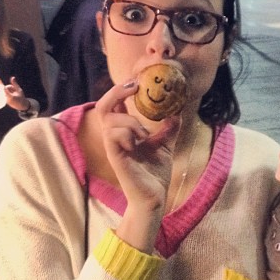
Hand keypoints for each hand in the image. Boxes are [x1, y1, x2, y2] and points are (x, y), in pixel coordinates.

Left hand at [0, 77, 27, 111]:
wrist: (22, 106)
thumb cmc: (21, 97)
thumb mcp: (19, 90)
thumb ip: (15, 84)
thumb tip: (12, 77)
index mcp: (10, 96)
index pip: (4, 88)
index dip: (0, 83)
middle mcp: (6, 99)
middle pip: (5, 88)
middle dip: (10, 87)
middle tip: (15, 89)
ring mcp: (4, 100)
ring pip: (4, 91)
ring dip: (8, 90)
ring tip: (14, 93)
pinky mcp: (4, 101)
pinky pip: (3, 93)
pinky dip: (7, 92)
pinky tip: (12, 95)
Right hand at [95, 80, 181, 251]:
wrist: (155, 198)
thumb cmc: (155, 174)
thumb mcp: (165, 146)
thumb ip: (168, 130)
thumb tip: (176, 112)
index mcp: (125, 133)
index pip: (115, 105)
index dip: (122, 90)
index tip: (138, 81)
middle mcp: (116, 138)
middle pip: (103, 106)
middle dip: (116, 92)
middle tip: (134, 87)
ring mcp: (114, 148)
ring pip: (110, 120)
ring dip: (130, 121)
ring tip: (145, 135)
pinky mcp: (116, 158)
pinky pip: (112, 136)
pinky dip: (127, 133)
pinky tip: (139, 142)